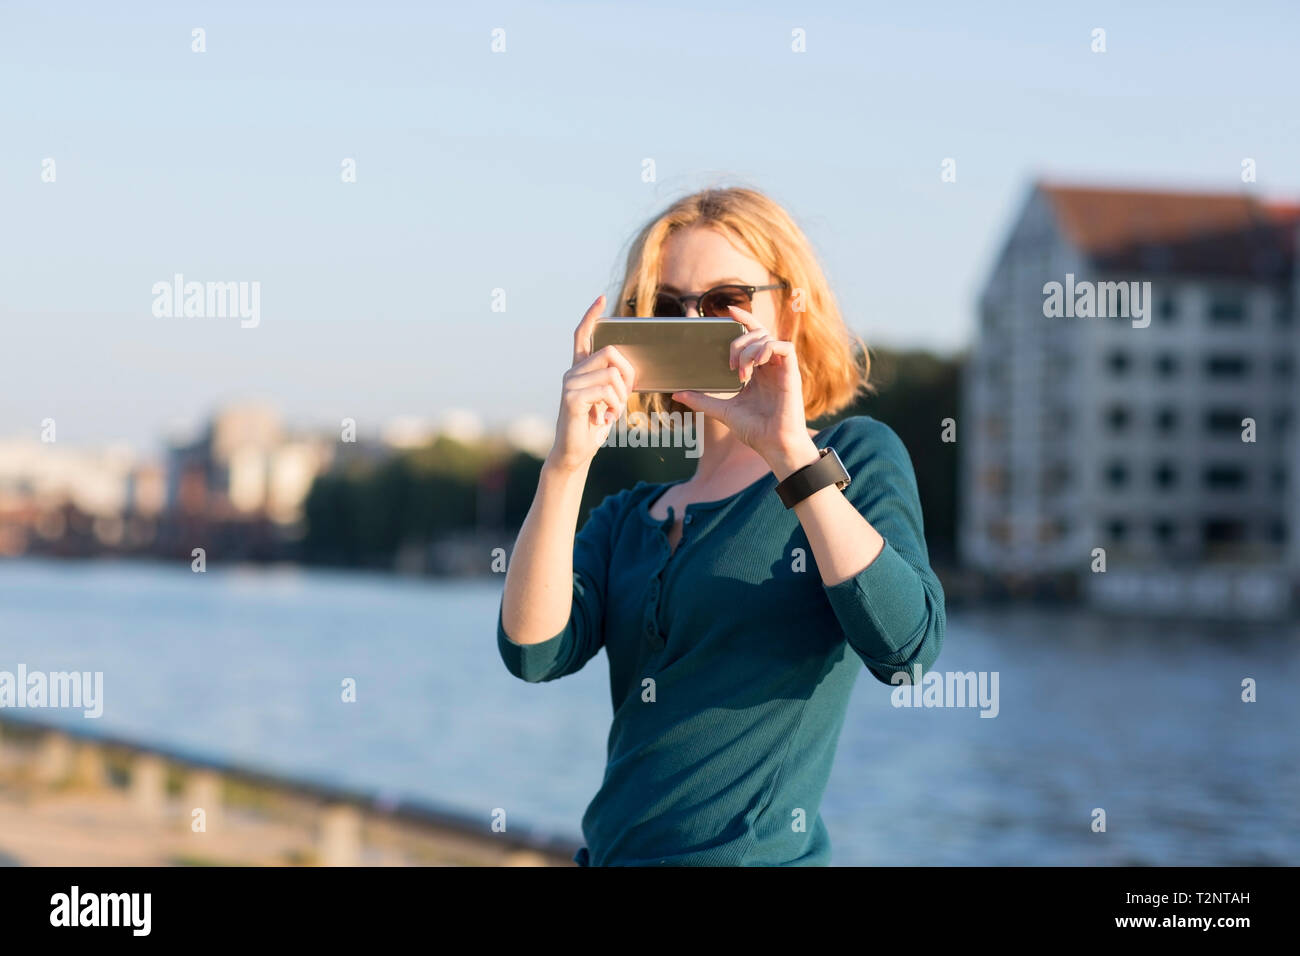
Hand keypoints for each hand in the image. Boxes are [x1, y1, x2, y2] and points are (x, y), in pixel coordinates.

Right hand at [546, 294, 635, 472]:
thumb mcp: (609, 400)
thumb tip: (629, 370)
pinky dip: (613, 406)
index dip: (592, 315)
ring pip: (611, 374)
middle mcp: (572, 371)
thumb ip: (614, 382)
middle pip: (609, 352)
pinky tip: (603, 418)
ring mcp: (569, 383)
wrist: (575, 452)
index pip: (583, 334)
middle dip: (627, 373)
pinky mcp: (571, 398)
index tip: (601, 299)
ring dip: (620, 397)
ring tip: (611, 412)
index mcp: (580, 369)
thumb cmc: (593, 426)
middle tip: (625, 395)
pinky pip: (605, 390)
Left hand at [671, 305, 818, 478]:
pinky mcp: (791, 373)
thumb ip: (701, 400)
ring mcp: (781, 369)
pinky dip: (767, 349)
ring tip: (741, 372)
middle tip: (729, 364)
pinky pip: (783, 347)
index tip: (727, 312)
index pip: (752, 336)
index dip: (742, 320)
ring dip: (749, 350)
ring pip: (767, 338)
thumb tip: (677, 394)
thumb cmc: (754, 430)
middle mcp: (770, 367)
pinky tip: (756, 364)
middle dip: (739, 341)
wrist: (773, 445)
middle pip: (757, 333)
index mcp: (757, 371)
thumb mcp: (722, 410)